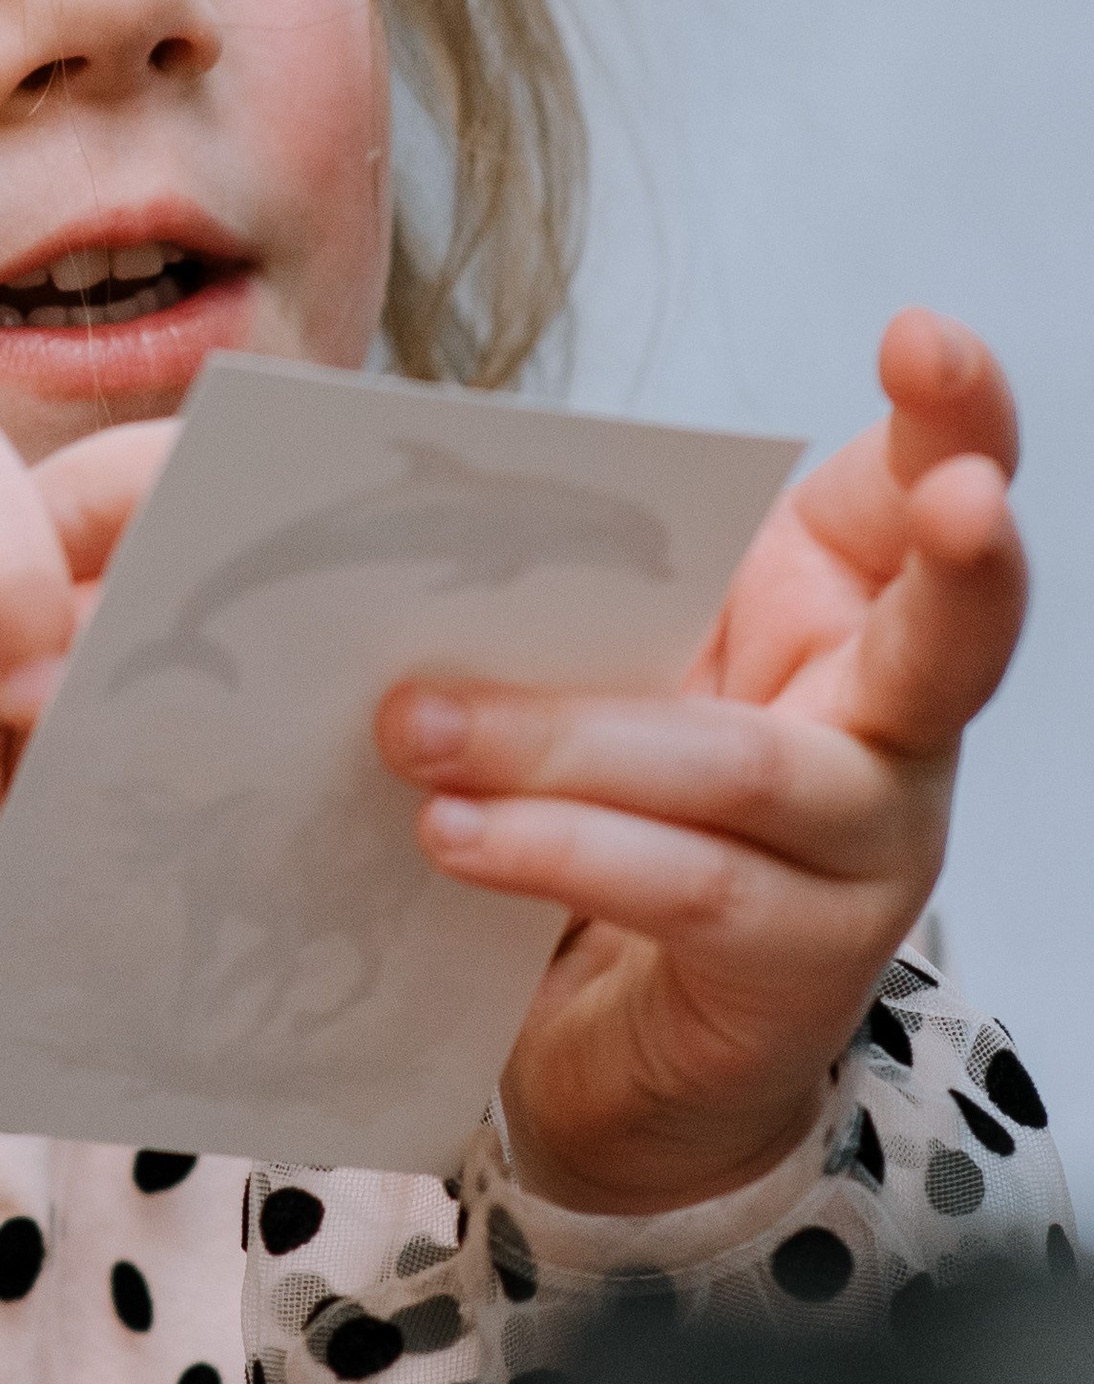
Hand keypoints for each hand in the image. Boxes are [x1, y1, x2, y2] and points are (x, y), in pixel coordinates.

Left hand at [379, 309, 1024, 1212]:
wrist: (621, 1046)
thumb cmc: (618, 813)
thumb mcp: (609, 664)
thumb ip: (573, 585)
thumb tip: (422, 492)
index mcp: (846, 619)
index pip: (924, 500)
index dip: (952, 416)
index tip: (919, 337)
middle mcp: (892, 734)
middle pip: (959, 634)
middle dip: (963, 553)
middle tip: (957, 496)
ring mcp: (862, 859)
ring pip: (744, 770)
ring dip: (565, 739)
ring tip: (420, 724)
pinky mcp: (796, 969)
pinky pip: (683, 888)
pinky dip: (555, 848)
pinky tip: (454, 835)